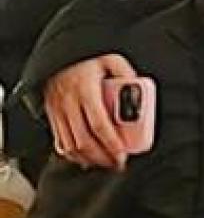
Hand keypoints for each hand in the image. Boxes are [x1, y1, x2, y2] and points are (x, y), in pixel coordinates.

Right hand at [45, 54, 135, 170]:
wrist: (59, 54)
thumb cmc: (87, 58)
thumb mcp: (110, 59)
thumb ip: (125, 73)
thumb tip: (138, 87)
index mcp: (85, 91)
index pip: (99, 124)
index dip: (111, 143)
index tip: (122, 154)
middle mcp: (69, 103)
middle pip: (84, 140)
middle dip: (102, 157)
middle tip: (117, 163)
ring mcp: (57, 111)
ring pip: (70, 145)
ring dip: (88, 159)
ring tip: (105, 163)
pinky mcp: (51, 115)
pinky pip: (59, 142)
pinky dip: (72, 154)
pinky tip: (85, 159)